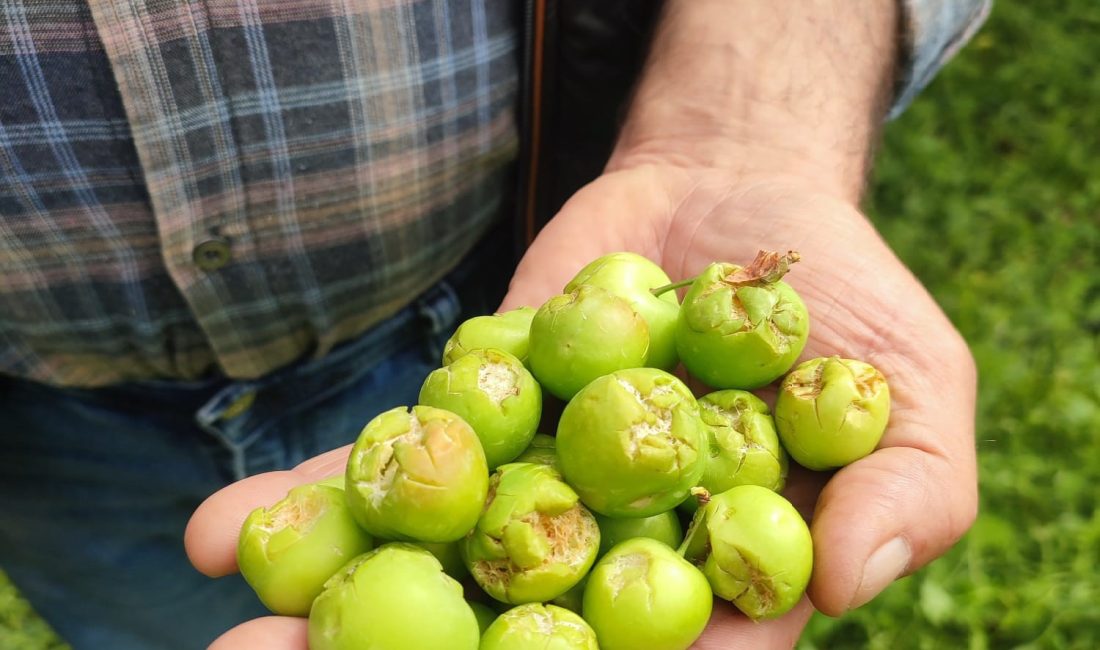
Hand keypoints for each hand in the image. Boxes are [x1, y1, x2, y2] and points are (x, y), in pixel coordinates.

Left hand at [185, 162, 976, 648]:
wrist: (735, 190)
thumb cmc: (843, 300)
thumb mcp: (915, 389)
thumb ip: (908, 491)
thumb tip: (849, 581)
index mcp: (712, 578)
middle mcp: (607, 553)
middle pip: (516, 640)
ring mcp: (526, 490)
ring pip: (429, 569)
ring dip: (332, 612)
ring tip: (245, 647)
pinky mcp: (471, 421)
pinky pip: (390, 466)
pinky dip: (312, 502)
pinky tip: (222, 534)